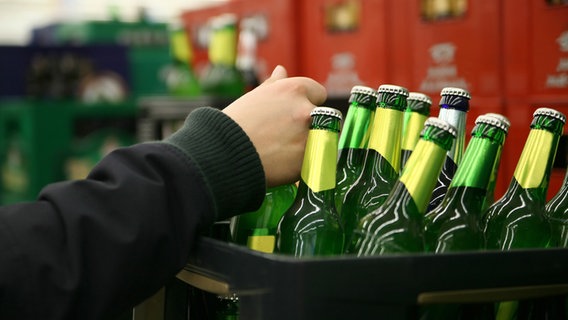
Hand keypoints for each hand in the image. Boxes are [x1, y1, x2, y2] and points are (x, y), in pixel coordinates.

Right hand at [223, 65, 326, 186]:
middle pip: (328, 116)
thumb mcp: (255, 97)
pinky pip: (316, 161)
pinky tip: (285, 165)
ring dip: (313, 144)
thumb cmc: (236, 124)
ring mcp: (310, 135)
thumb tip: (282, 70)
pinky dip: (305, 164)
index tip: (294, 115)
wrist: (224, 155)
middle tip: (292, 136)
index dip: (308, 104)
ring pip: (324, 139)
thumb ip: (275, 84)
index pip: (319, 93)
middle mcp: (306, 110)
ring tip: (287, 152)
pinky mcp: (309, 160)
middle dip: (316, 124)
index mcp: (295, 90)